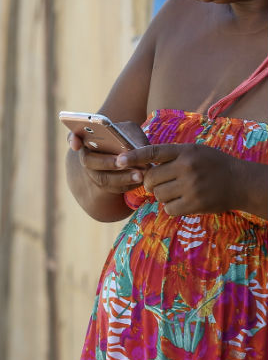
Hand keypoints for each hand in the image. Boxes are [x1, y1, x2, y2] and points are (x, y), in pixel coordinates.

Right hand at [68, 131, 144, 193]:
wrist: (126, 154)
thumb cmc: (126, 137)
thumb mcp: (128, 129)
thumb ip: (128, 133)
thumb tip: (133, 145)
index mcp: (87, 140)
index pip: (73, 137)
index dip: (73, 140)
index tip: (76, 144)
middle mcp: (87, 158)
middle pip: (89, 162)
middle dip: (106, 162)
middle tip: (121, 162)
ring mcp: (94, 174)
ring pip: (103, 179)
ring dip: (122, 178)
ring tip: (139, 175)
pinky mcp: (106, 187)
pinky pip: (115, 188)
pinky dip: (128, 185)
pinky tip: (142, 180)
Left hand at [116, 143, 241, 215]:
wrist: (241, 182)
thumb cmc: (212, 164)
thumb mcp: (193, 151)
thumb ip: (170, 156)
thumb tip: (141, 165)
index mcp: (184, 151)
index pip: (153, 152)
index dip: (133, 156)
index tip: (118, 161)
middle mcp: (187, 167)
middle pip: (151, 178)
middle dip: (150, 183)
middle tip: (158, 184)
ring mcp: (191, 186)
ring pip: (158, 195)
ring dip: (162, 195)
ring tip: (177, 191)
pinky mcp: (195, 203)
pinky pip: (169, 208)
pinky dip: (172, 207)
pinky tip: (183, 201)